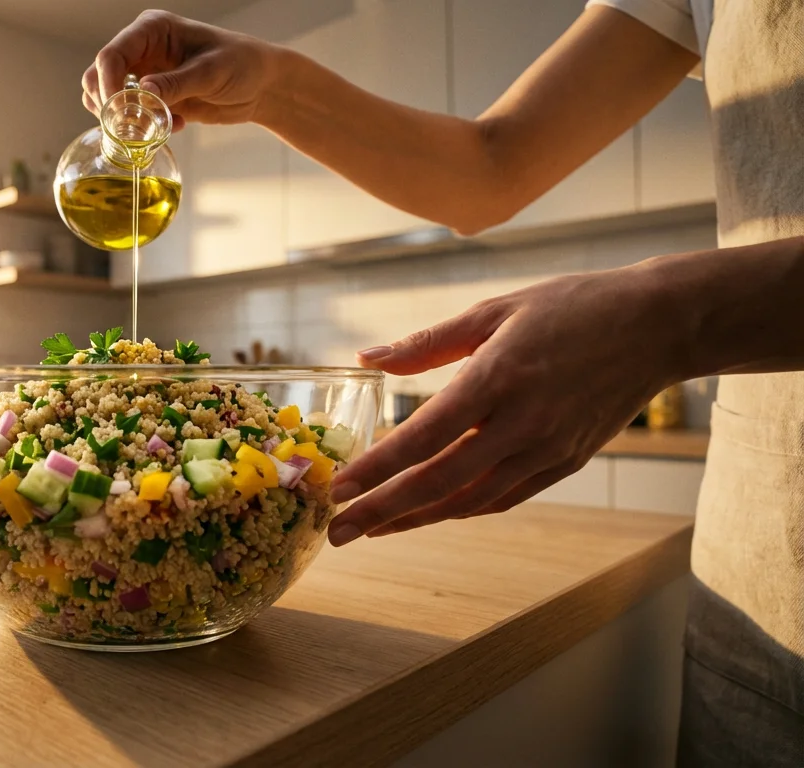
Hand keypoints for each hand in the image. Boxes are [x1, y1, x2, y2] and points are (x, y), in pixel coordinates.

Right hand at [82, 11, 281, 130]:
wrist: (260, 84)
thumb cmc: (242, 64)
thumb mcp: (211, 73)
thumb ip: (176, 83)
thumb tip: (142, 92)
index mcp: (153, 30)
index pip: (112, 54)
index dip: (107, 85)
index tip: (118, 114)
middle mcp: (142, 49)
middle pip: (99, 76)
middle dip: (109, 106)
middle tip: (131, 129)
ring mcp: (144, 73)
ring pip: (108, 97)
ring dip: (124, 120)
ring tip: (155, 127)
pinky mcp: (151, 97)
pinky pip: (130, 115)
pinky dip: (143, 128)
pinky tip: (176, 125)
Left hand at [327, 260, 688, 545]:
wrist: (657, 327)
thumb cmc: (571, 308)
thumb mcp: (493, 310)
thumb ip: (427, 343)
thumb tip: (367, 359)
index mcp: (497, 377)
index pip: (424, 437)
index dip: (377, 469)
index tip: (338, 487)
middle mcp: (521, 423)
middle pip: (439, 482)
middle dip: (382, 512)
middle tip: (337, 531)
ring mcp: (546, 450)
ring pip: (469, 500)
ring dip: (416, 519)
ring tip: (371, 531)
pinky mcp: (565, 463)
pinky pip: (502, 498)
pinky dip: (460, 509)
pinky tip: (427, 513)